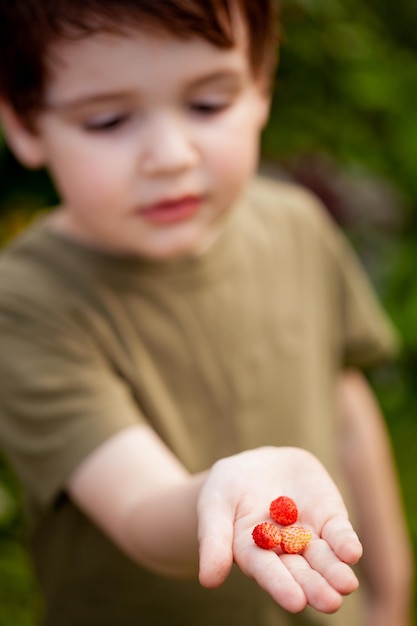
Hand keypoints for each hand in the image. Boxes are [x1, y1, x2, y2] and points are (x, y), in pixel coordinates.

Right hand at [197, 447, 361, 613]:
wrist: (256, 464)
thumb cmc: (227, 488)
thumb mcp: (214, 505)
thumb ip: (213, 540)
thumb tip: (208, 581)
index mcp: (254, 554)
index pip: (268, 572)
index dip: (281, 585)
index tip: (296, 601)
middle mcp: (285, 551)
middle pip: (301, 571)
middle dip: (316, 586)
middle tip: (330, 602)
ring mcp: (309, 534)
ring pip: (324, 556)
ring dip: (335, 570)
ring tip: (345, 584)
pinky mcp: (328, 516)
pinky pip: (339, 531)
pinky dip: (345, 541)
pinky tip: (351, 552)